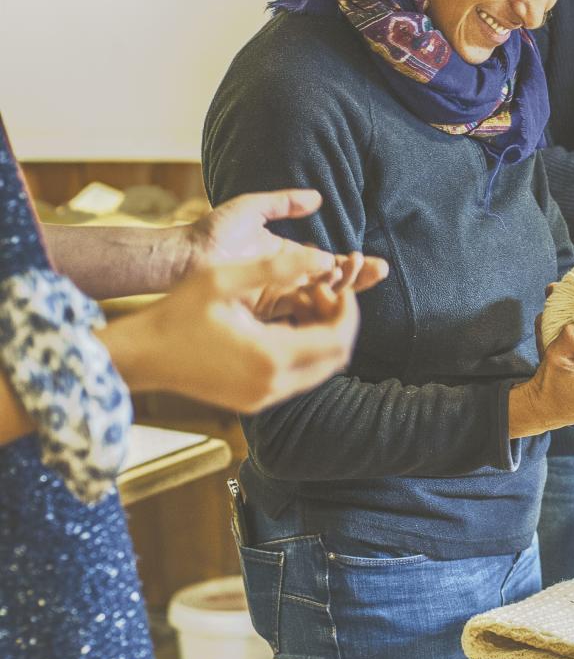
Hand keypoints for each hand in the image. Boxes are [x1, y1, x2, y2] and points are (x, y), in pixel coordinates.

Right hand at [100, 246, 360, 412]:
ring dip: (323, 334)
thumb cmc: (178, 312)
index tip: (333, 283)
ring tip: (301, 301)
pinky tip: (287, 321)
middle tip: (319, 290)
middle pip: (337, 357)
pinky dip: (305, 349)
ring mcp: (264, 398)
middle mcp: (273, 385)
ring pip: (322, 369)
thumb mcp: (225, 279)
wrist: (141, 354)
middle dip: (338, 320)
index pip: (339, 339)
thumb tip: (326, 257)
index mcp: (270, 357)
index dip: (347, 308)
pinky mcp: (255, 401)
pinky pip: (299, 377)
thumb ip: (278, 267)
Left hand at [184, 189, 387, 305]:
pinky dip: (318, 306)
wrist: (180, 257)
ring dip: (342, 289)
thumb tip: (318, 197)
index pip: (329, 264)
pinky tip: (334, 295)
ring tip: (357, 273)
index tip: (375, 262)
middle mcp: (286, 280)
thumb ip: (283, 203)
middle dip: (357, 279)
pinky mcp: (263, 311)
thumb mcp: (251, 209)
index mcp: (287, 258)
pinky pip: (298, 313)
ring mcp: (276, 297)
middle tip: (379, 270)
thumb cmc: (211, 232)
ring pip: (320, 300)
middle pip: (332, 285)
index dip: (353, 265)